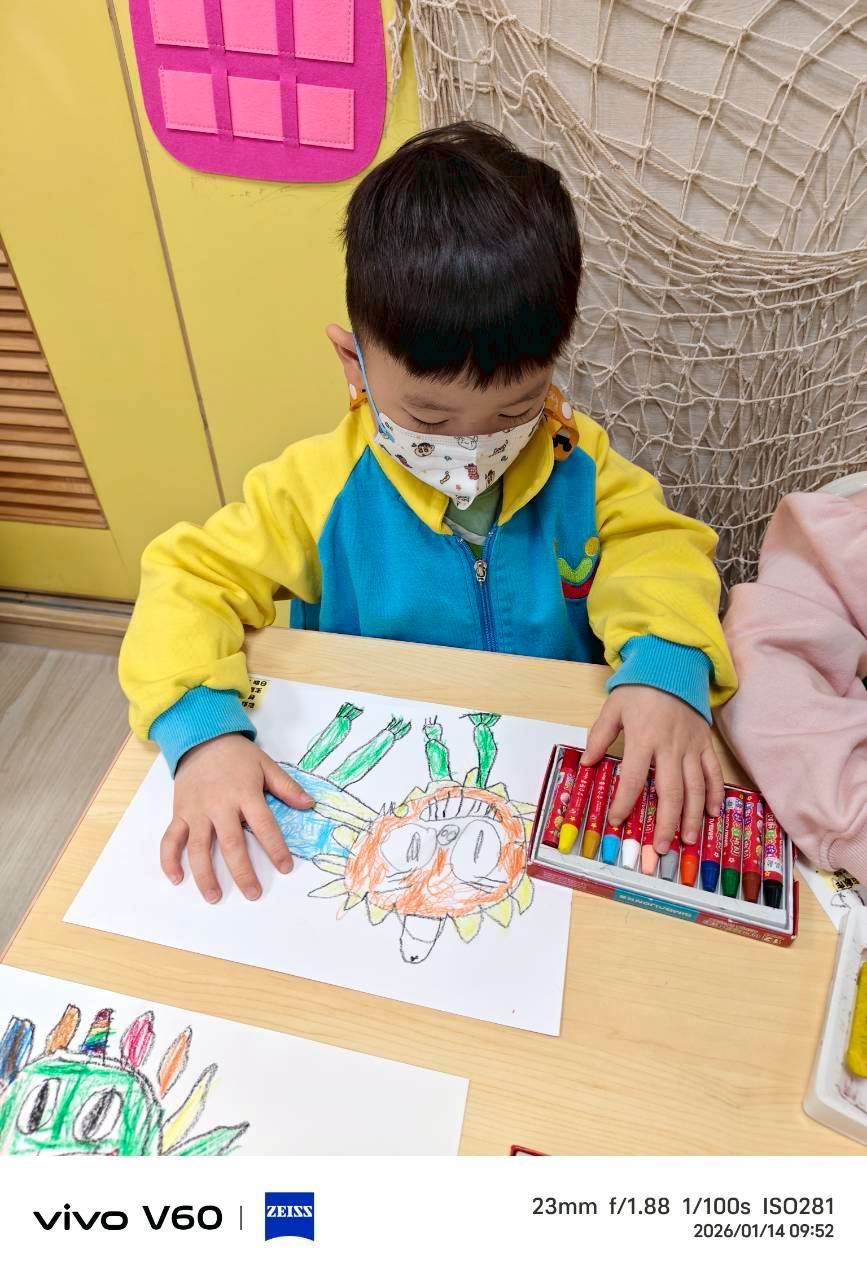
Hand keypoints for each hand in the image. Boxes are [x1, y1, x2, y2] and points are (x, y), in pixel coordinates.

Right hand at [160, 734, 313, 902]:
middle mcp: (219, 806)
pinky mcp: (179, 813)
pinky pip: (171, 839)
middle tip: (253, 894)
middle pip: (231, 844)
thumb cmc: (237, 755)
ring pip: (198, 848)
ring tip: (214, 896)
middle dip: (243, 872)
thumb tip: (310, 805)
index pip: (264, 826)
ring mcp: (196, 811)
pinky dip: (169, 859)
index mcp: (244, 794)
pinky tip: (177, 878)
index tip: (285, 867)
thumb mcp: (266, 765)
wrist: (201, 738)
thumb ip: (286, 787)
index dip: (275, 848)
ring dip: (205, 875)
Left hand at [582, 686, 722, 853]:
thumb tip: (589, 763)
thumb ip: (600, 736)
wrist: (673, 663)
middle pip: (669, 791)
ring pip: (694, 787)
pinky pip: (712, 772)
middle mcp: (670, 747)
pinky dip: (714, 793)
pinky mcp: (705, 743)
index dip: (625, 801)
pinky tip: (712, 813)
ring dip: (692, 816)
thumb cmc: (640, 687)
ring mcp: (691, 746)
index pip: (633, 777)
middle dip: (665, 822)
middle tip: (659, 847)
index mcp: (644, 738)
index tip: (618, 820)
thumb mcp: (613, 707)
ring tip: (688, 840)